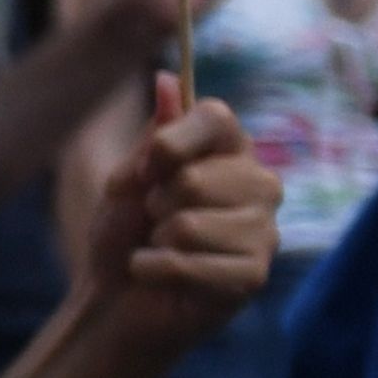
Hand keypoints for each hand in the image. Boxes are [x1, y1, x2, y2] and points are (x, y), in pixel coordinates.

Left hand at [80, 85, 275, 364]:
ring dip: (155, 241)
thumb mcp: (129, 177)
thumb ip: (154, 136)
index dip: (171, 142)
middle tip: (155, 221)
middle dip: (155, 203)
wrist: (114, 298)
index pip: (216, 116)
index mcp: (231, 151)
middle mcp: (260, 184)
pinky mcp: (254, 274)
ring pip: (188, 224)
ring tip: (162, 248)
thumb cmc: (124, 231)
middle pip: (196, 177)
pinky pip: (189, 264)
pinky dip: (155, 270)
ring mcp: (263, 231)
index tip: (147, 167)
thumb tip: (167, 79)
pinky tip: (160, 277)